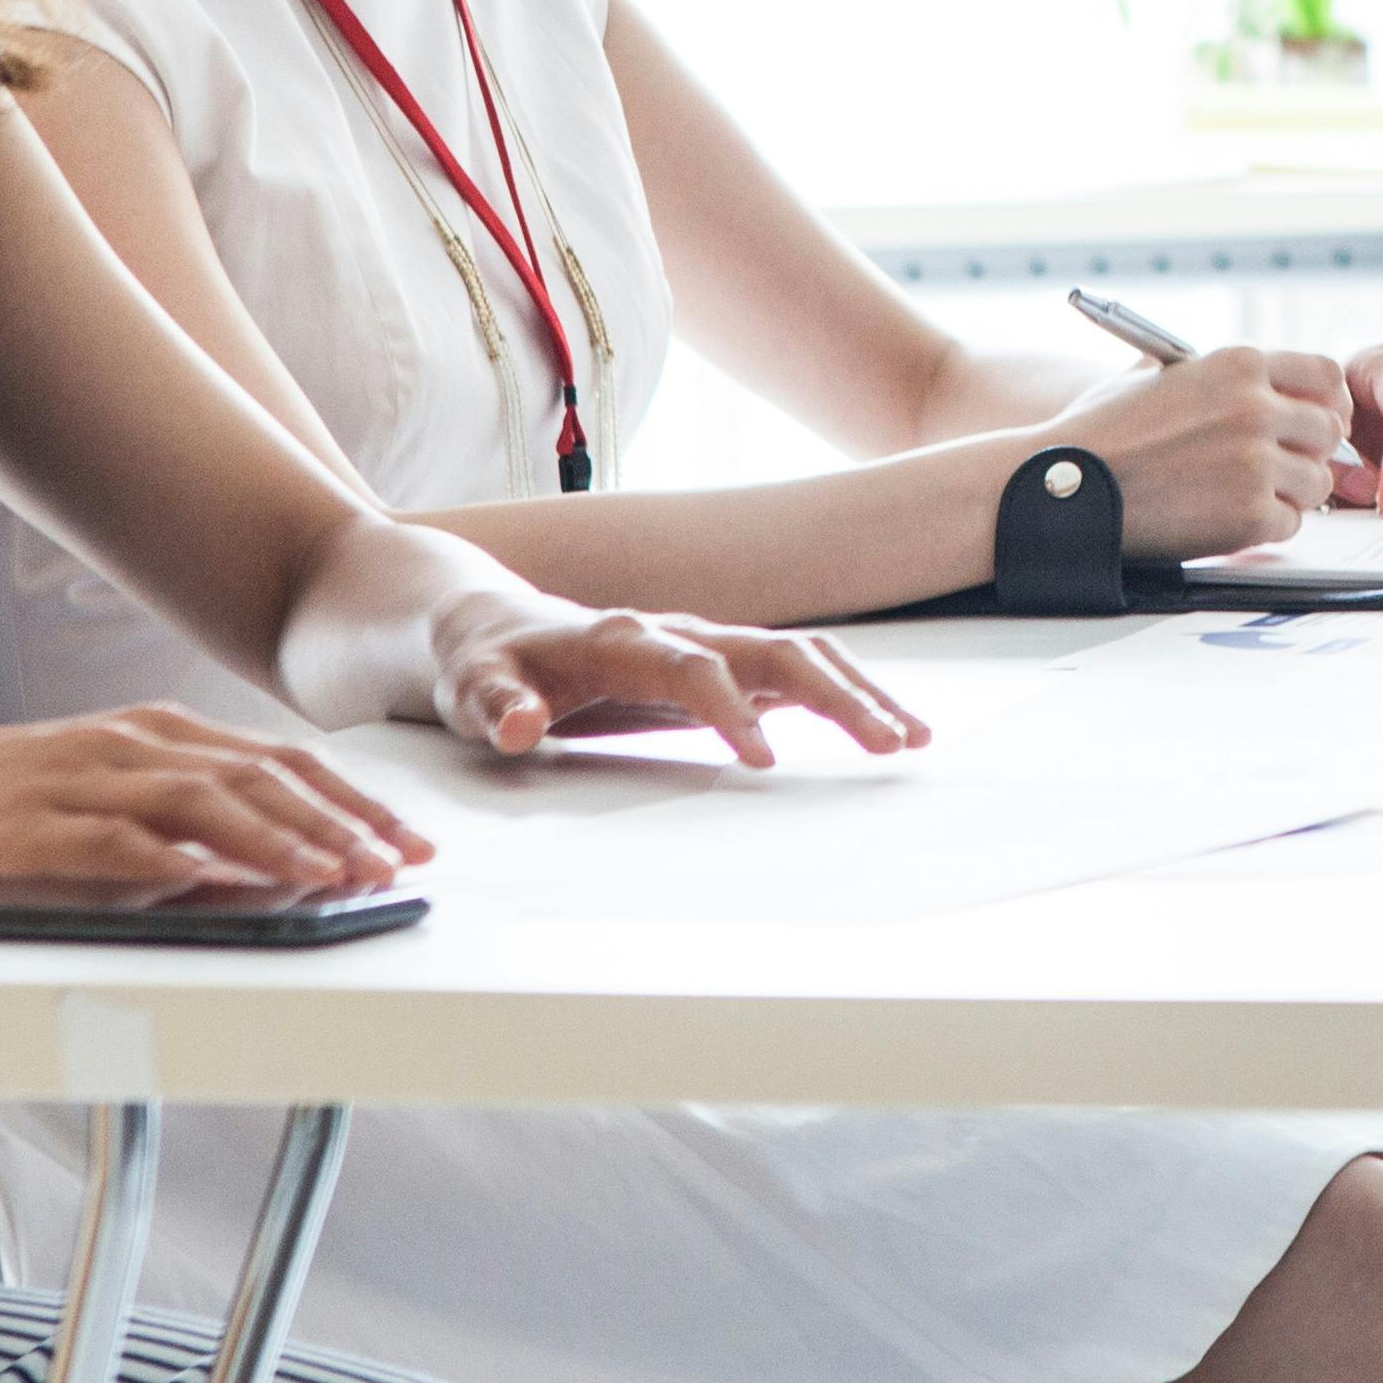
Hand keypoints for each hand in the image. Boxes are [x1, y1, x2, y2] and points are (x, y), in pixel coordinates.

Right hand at [0, 706, 429, 900]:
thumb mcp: (97, 796)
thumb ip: (173, 821)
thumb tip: (255, 866)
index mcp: (156, 734)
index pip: (280, 764)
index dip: (352, 802)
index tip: (409, 841)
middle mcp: (129, 745)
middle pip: (260, 777)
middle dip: (341, 823)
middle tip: (399, 864)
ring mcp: (78, 780)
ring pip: (203, 802)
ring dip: (280, 841)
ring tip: (338, 875)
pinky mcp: (26, 827)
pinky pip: (112, 841)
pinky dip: (174, 861)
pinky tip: (216, 883)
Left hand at [432, 601, 926, 765]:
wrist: (488, 621)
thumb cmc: (482, 663)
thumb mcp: (470, 688)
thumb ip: (493, 704)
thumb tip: (516, 727)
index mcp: (622, 639)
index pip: (694, 668)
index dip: (730, 710)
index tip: (764, 761)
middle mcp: (677, 631)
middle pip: (775, 652)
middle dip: (836, 696)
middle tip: (888, 745)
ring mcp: (704, 643)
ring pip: (799, 656)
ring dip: (857, 693)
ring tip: (912, 737)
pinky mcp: (717, 663)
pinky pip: (794, 672)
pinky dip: (844, 694)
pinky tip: (886, 726)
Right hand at [1063, 347, 1351, 554]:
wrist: (1063, 486)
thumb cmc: (1102, 431)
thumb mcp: (1161, 373)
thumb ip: (1219, 376)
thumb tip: (1270, 386)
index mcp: (1239, 363)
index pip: (1326, 376)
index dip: (1326, 403)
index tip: (1316, 422)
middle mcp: (1256, 408)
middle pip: (1328, 431)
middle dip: (1307, 451)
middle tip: (1277, 468)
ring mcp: (1256, 463)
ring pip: (1316, 482)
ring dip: (1288, 493)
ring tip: (1241, 495)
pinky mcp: (1250, 515)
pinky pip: (1290, 524)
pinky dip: (1264, 527)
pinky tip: (1225, 520)